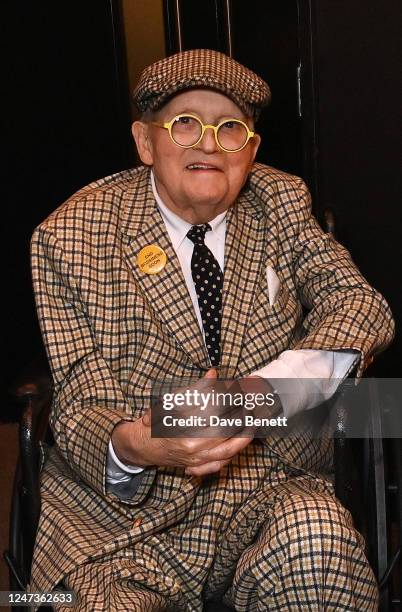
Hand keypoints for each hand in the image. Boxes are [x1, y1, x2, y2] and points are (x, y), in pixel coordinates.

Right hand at [111, 369, 252, 476]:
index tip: (238, 392)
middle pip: (226, 431)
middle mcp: (192, 445)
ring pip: (227, 450)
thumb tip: (213, 374)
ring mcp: (196, 459)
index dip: (229, 401)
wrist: (143, 446)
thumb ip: (196, 388)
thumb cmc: (157, 422)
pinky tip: (241, 443)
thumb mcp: (172, 400)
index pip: (215, 412)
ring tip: (252, 423)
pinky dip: (233, 454)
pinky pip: (220, 464)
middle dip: (240, 417)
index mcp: (185, 426)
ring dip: (243, 437)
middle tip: (249, 405)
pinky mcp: (197, 466)